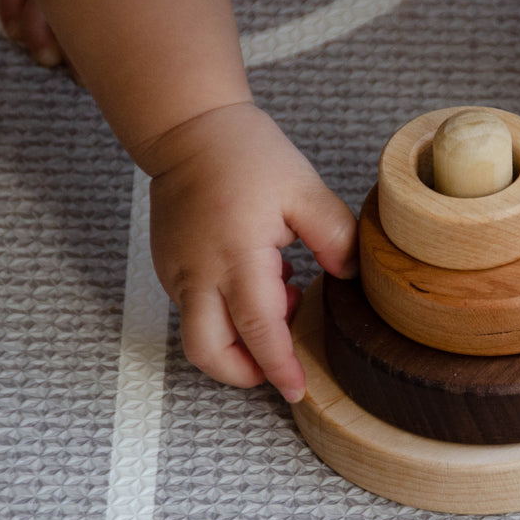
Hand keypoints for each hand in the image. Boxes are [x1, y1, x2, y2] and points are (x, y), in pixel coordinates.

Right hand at [143, 103, 358, 400]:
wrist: (188, 130)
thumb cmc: (245, 155)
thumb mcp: (304, 189)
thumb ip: (334, 235)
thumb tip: (350, 275)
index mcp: (236, 257)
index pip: (258, 330)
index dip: (278, 367)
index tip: (296, 389)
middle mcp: (198, 275)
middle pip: (209, 353)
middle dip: (244, 373)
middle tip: (281, 363)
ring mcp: (177, 274)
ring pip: (200, 336)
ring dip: (240, 338)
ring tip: (282, 292)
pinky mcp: (169, 269)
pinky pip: (195, 311)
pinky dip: (227, 314)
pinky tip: (260, 278)